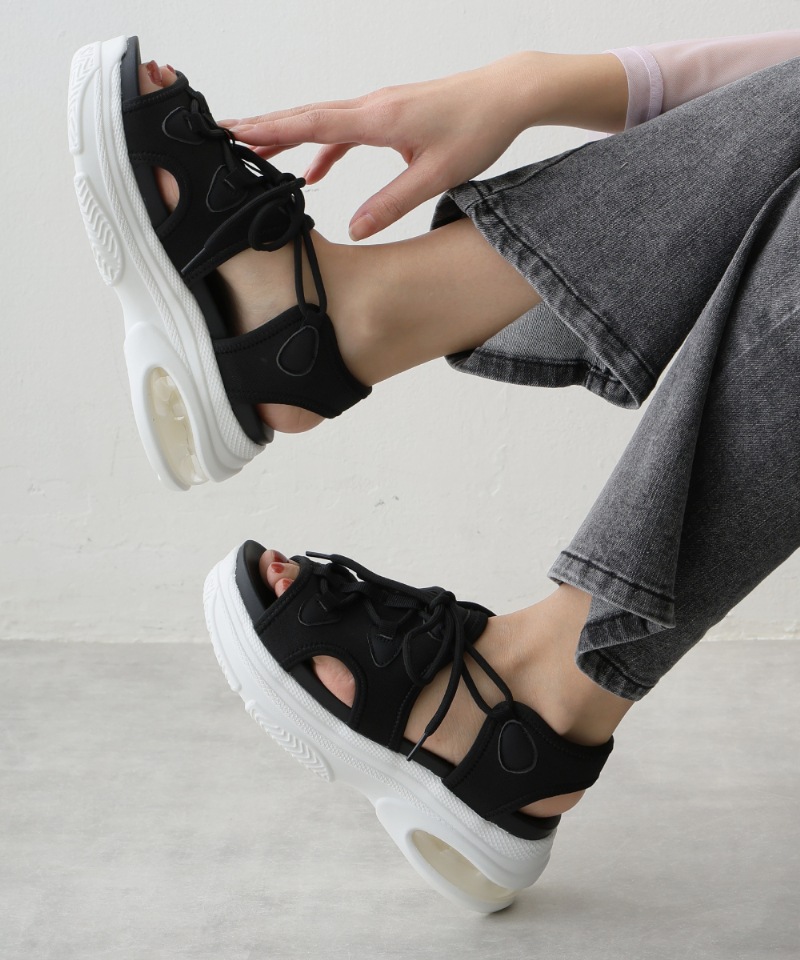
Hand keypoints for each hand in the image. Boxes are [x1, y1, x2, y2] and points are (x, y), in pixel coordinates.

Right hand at [225, 53, 556, 239]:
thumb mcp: (436, 176)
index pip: (311, 124)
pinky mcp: (390, 116)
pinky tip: (315, 171)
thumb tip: (354, 230)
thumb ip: (392, 204)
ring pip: (321, 122)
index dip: (270, 130)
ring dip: (288, 138)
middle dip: (263, 128)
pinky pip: (345, 131)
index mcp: (377, 119)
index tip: (234, 133)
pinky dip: (324, 149)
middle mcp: (371, 108)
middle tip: (222, 136)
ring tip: (255, 154)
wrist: (506, 95)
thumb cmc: (477, 130)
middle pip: (305, 117)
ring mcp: (379, 109)